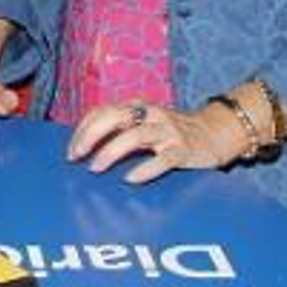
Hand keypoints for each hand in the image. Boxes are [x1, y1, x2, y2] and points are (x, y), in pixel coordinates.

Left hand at [67, 99, 239, 183]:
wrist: (215, 132)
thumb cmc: (170, 132)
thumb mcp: (143, 124)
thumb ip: (120, 130)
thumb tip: (85, 148)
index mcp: (137, 107)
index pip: (102, 112)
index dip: (83, 130)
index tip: (71, 151)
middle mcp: (151, 115)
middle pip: (114, 117)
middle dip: (91, 136)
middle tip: (76, 156)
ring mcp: (168, 131)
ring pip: (135, 136)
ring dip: (112, 151)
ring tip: (96, 167)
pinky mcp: (184, 150)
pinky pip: (163, 159)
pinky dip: (145, 168)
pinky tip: (130, 179)